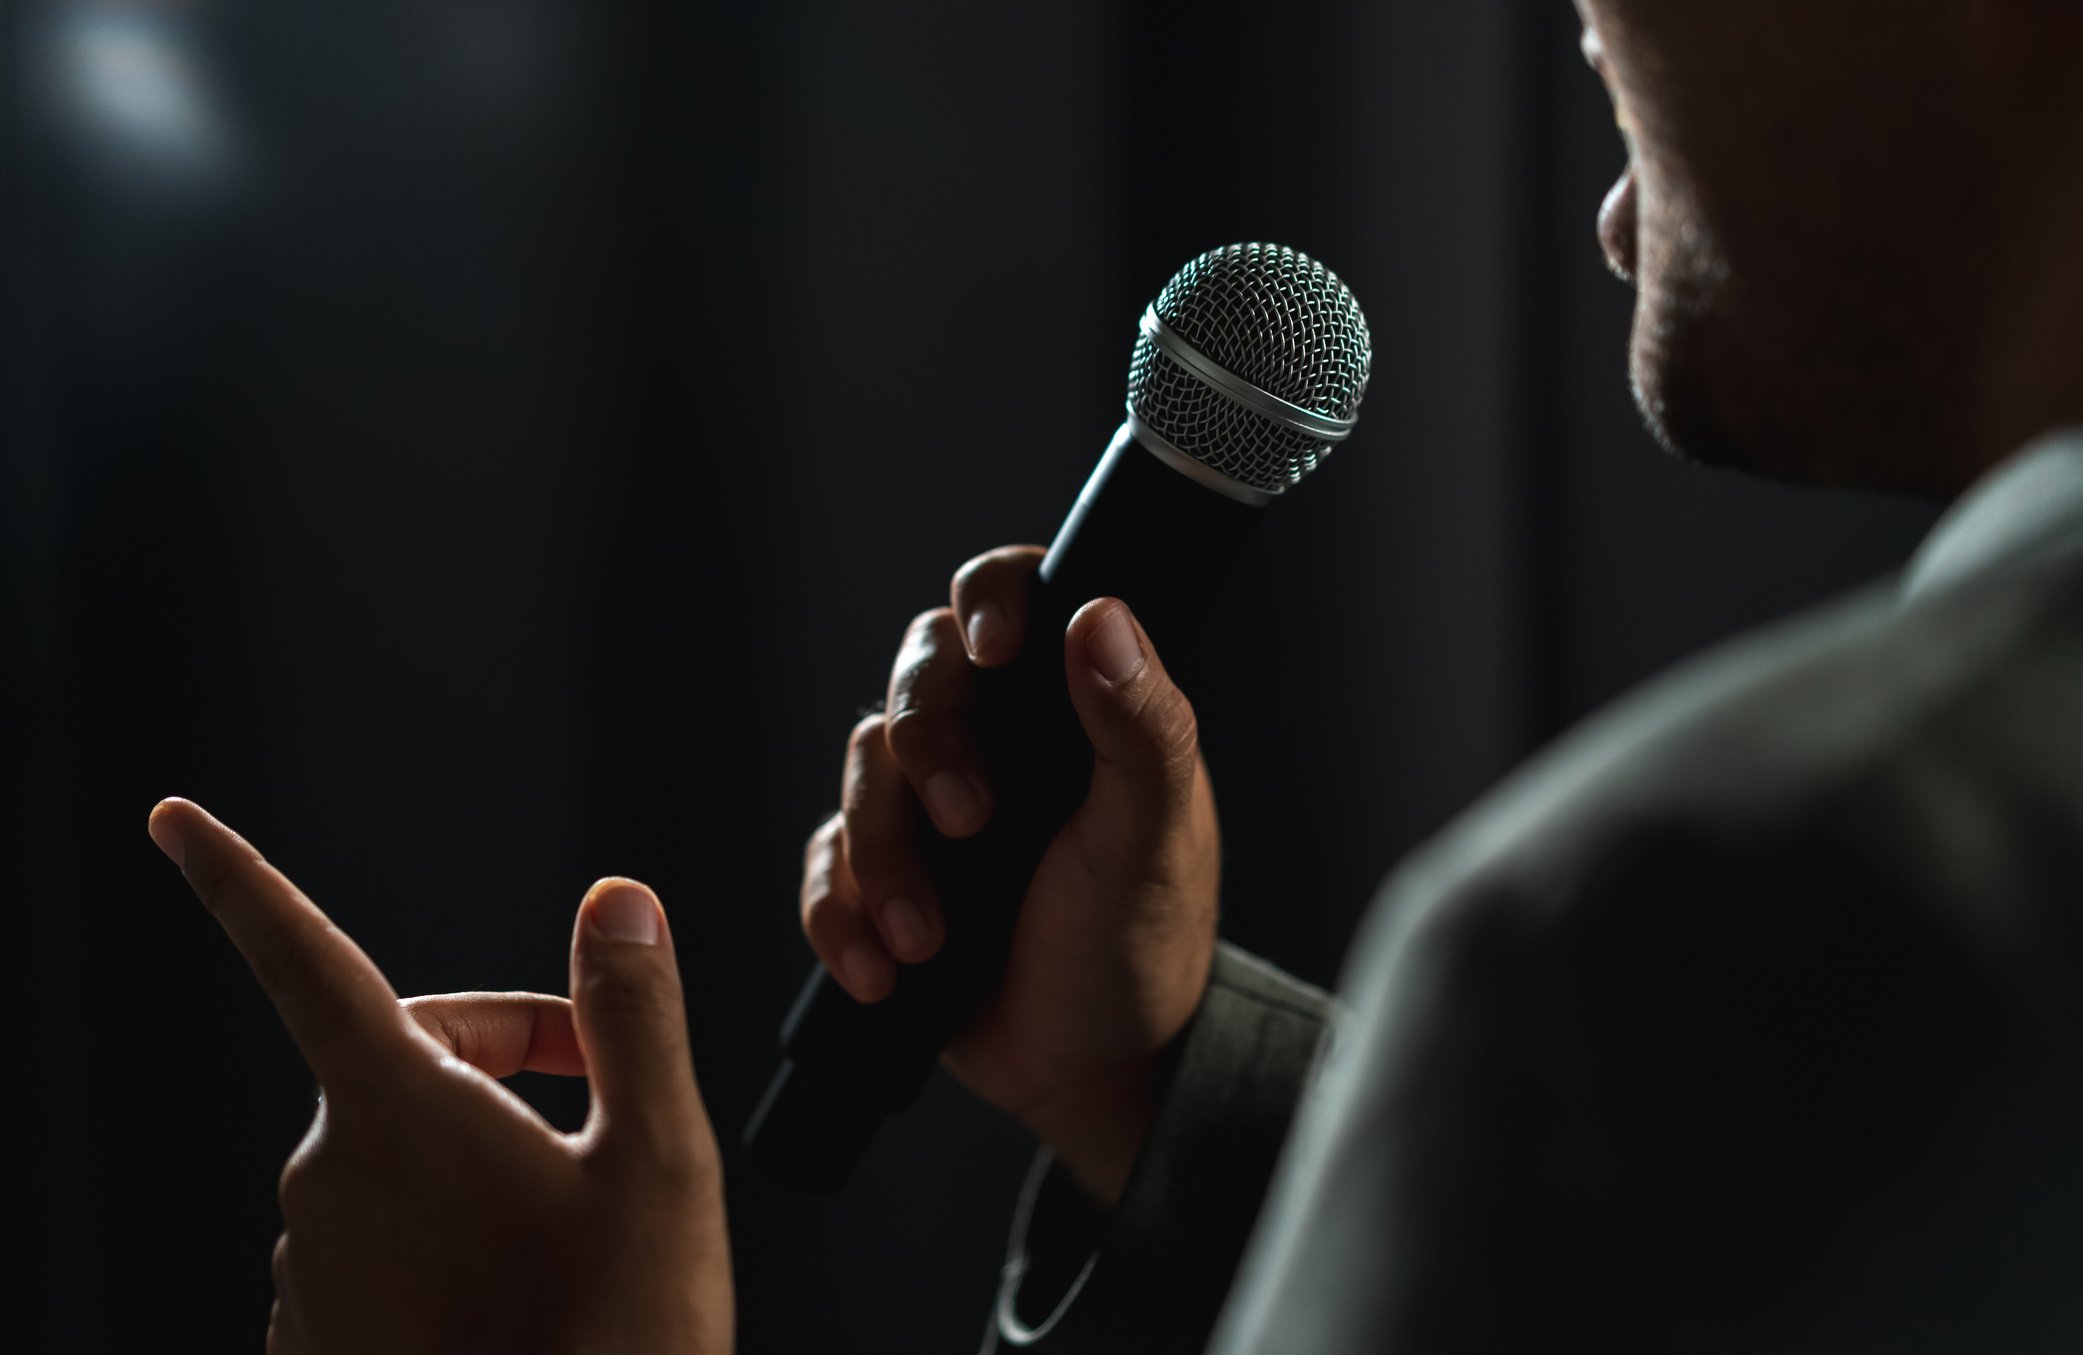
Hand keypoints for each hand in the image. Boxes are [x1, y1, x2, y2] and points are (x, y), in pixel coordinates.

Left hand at [147, 798, 731, 1354]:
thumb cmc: (617, 1337)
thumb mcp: (658, 1157)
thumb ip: (631, 1012)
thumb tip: (614, 902)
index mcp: (395, 1111)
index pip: (301, 955)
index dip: (237, 877)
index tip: (173, 820)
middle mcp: (324, 1179)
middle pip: (406, 1051)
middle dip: (510, 1047)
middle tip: (608, 1098)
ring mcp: (311, 1267)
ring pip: (400, 1149)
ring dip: (486, 1145)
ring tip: (577, 1221)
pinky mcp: (317, 1335)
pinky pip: (377, 1237)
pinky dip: (448, 1226)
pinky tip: (525, 1283)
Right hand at [798, 547, 1219, 1203]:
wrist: (1096, 1072)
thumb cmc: (1144, 939)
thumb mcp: (1153, 833)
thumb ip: (1139, 724)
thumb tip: (1101, 614)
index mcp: (1065, 703)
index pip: (1012, 598)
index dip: (989, 600)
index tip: (996, 650)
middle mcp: (993, 736)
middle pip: (917, 680)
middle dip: (927, 748)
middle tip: (971, 824)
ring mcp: (928, 806)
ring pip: (861, 773)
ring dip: (884, 856)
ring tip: (929, 938)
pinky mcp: (880, 877)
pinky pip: (824, 865)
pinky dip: (840, 916)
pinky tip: (883, 971)